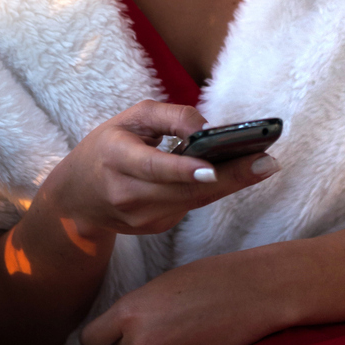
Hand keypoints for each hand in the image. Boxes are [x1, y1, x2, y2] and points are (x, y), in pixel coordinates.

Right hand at [42, 99, 278, 240]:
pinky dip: (211, 190)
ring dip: (229, 183)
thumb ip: (168, 116)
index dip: (183, 170)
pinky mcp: (152, 228)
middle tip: (267, 162)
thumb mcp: (130, 119)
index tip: (214, 168)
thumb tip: (206, 127)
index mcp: (115, 158)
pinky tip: (234, 175)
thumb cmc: (108, 147)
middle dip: (229, 177)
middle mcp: (126, 194)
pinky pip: (188, 207)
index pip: (152, 167)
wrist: (77, 197)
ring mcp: (140, 218)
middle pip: (184, 189)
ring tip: (263, 164)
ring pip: (192, 201)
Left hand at [80, 250, 282, 344]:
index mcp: (129, 313)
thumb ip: (136, 309)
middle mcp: (140, 343)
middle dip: (133, 342)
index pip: (90, 340)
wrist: (251, 293)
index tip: (108, 333)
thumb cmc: (207, 278)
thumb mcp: (160, 285)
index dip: (100, 336)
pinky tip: (194, 344)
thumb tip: (122, 328)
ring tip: (182, 331)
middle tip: (161, 323)